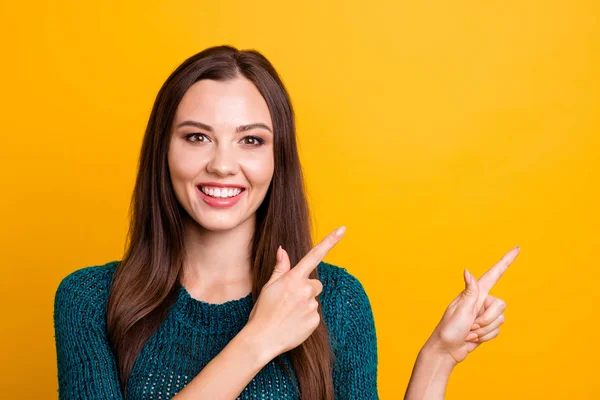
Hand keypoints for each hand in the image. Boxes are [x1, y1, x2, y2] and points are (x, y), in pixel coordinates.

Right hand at [244, 226, 345, 360]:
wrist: (262, 338)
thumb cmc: (263, 311)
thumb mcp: (269, 286)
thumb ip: (280, 268)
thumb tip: (282, 250)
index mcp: (294, 278)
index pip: (315, 255)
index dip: (330, 241)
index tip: (343, 229)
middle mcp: (306, 290)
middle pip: (315, 284)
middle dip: (306, 289)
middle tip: (289, 300)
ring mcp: (312, 306)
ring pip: (313, 300)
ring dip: (304, 304)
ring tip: (288, 314)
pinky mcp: (315, 321)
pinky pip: (314, 315)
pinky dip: (305, 318)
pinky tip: (293, 324)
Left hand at [424, 246, 520, 364]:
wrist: (448, 350)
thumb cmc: (450, 328)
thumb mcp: (461, 309)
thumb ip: (470, 292)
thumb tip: (467, 271)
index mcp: (474, 293)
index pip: (494, 274)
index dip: (506, 261)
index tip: (517, 249)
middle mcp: (481, 301)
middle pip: (501, 305)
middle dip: (487, 319)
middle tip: (471, 325)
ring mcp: (484, 314)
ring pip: (500, 320)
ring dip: (485, 330)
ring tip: (469, 332)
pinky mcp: (487, 327)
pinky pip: (497, 331)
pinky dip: (485, 337)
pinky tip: (473, 338)